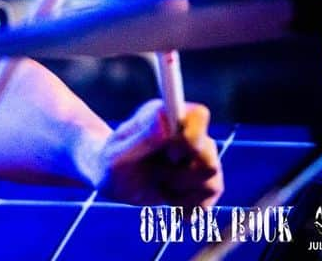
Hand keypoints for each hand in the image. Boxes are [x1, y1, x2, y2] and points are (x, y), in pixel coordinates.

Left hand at [96, 99, 222, 207]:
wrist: (112, 183)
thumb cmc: (109, 163)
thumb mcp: (118, 155)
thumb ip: (141, 138)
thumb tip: (163, 119)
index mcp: (167, 117)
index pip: (199, 115)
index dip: (191, 137)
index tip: (168, 153)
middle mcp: (188, 134)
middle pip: (209, 154)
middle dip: (180, 172)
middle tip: (156, 174)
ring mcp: (198, 159)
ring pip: (212, 180)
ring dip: (180, 190)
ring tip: (159, 184)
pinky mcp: (202, 184)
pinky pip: (208, 202)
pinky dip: (185, 206)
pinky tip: (167, 198)